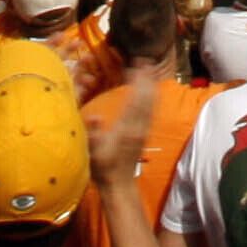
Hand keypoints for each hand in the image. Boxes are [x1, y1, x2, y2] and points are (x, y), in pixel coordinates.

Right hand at [90, 64, 162, 185]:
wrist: (119, 186)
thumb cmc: (103, 169)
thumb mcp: (93, 153)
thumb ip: (94, 134)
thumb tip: (95, 116)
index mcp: (126, 128)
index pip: (135, 100)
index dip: (138, 82)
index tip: (137, 65)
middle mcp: (138, 128)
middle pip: (146, 99)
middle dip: (147, 79)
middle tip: (146, 60)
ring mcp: (143, 131)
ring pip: (151, 104)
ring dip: (151, 86)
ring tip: (150, 70)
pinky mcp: (143, 135)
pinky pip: (151, 111)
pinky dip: (152, 97)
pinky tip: (152, 91)